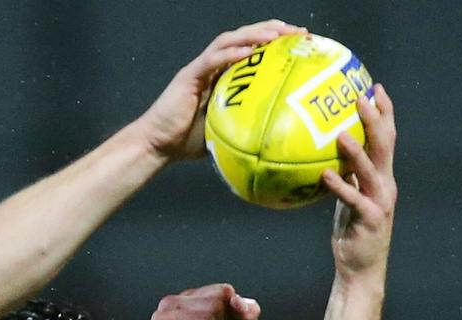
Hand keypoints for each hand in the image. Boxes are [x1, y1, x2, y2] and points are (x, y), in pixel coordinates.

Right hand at [139, 20, 305, 161]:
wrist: (158, 145)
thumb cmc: (188, 142)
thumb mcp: (227, 130)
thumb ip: (246, 124)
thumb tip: (277, 134)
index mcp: (224, 76)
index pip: (253, 50)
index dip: (278, 43)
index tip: (303, 44)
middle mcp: (213, 66)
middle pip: (246, 37)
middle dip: (274, 30)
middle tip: (299, 33)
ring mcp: (200, 68)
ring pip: (229, 41)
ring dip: (255, 34)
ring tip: (277, 35)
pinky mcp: (188, 76)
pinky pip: (212, 60)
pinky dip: (231, 53)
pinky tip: (248, 52)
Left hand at [322, 84, 396, 279]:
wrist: (360, 267)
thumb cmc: (351, 231)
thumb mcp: (349, 199)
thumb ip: (345, 176)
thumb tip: (325, 155)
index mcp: (383, 177)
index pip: (387, 138)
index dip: (385, 112)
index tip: (375, 88)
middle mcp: (386, 185)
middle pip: (384, 145)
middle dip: (375, 119)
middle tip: (362, 97)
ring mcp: (379, 201)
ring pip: (371, 170)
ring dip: (356, 150)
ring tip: (341, 132)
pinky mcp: (368, 219)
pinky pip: (352, 198)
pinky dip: (340, 185)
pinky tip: (325, 174)